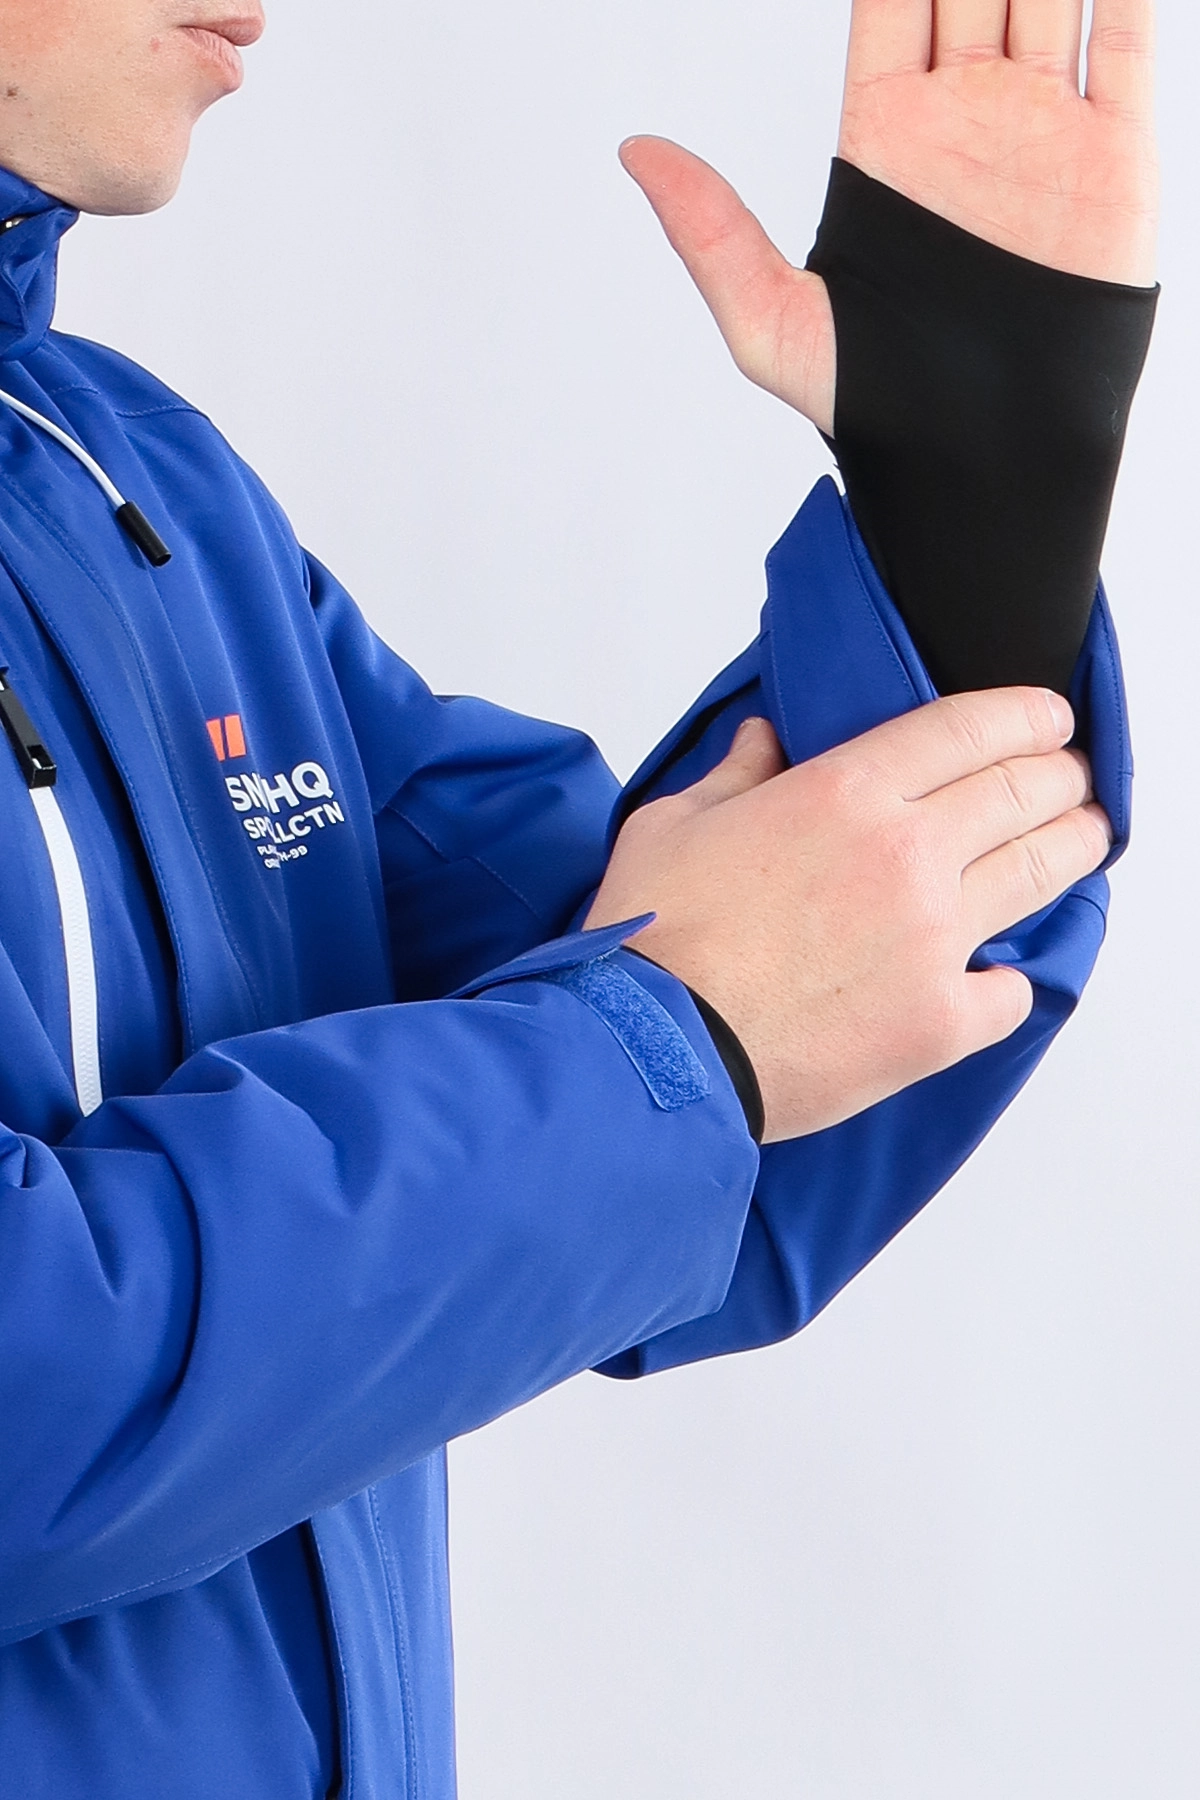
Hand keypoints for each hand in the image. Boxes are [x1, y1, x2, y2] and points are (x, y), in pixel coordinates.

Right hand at [587, 692, 1110, 1142]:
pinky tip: (998, 974)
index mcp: (845, 793)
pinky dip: (1009, 979)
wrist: (655, 1050)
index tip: (1049, 717)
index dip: (1025, 714)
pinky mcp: (938, 1021)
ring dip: (1074, 845)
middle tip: (1070, 777)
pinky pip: (1009, 992)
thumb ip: (732, 775)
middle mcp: (907, 855)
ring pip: (1040, 874)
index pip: (970, 728)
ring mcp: (932, 940)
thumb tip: (762, 740)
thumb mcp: (673, 827)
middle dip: (1062, 774)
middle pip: (1024, 792)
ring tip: (1083, 837)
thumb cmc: (654, 941)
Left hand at [618, 0, 1156, 434]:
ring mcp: (1043, 130)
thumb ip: (708, 235)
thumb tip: (633, 151)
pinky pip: (1125, 46)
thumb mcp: (772, 327)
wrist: (987, 460)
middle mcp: (966, 118)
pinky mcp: (1115, 158)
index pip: (890, 4)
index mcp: (886, 137)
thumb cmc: (877, 410)